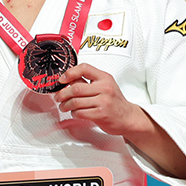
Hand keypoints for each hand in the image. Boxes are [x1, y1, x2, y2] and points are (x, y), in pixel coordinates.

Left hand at [56, 63, 185, 178]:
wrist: (128, 117)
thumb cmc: (113, 102)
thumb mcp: (104, 86)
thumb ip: (87, 82)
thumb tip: (66, 81)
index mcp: (104, 78)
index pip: (84, 68)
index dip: (69, 73)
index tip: (62, 80)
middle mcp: (105, 88)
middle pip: (75, 88)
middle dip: (62, 94)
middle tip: (58, 97)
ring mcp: (104, 101)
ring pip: (75, 102)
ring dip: (65, 105)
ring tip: (64, 106)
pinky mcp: (101, 114)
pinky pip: (79, 113)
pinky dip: (73, 114)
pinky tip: (75, 113)